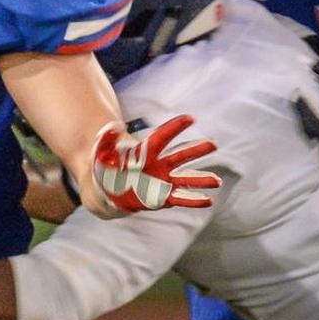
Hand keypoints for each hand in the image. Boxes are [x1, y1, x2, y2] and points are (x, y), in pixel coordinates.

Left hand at [92, 115, 220, 213]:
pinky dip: (194, 200)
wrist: (107, 190)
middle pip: (180, 156)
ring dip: (201, 180)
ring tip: (217, 181)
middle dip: (196, 150)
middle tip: (213, 144)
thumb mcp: (102, 152)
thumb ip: (107, 139)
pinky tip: (208, 201)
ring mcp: (163, 181)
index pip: (162, 138)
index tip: (190, 118)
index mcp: (146, 151)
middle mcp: (159, 165)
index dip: (175, 128)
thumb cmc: (106, 167)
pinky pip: (180, 198)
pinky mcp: (162, 197)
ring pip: (185, 179)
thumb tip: (114, 127)